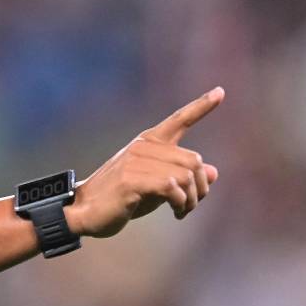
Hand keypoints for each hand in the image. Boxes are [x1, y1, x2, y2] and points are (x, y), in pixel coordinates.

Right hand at [66, 87, 223, 237]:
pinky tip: (177, 212)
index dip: (202, 106)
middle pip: (194, 160)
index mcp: (149, 142)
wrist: (83, 210)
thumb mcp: (157, 186)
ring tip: (182, 211)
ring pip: (186, 176)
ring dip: (192, 200)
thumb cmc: (122, 198)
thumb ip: (182, 176)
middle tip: (191, 205)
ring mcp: (136, 161)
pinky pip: (172, 187)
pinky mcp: (132, 179)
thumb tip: (214, 172)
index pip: (179, 119)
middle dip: (201, 187)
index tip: (221, 92)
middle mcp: (144, 146)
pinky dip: (181, 203)